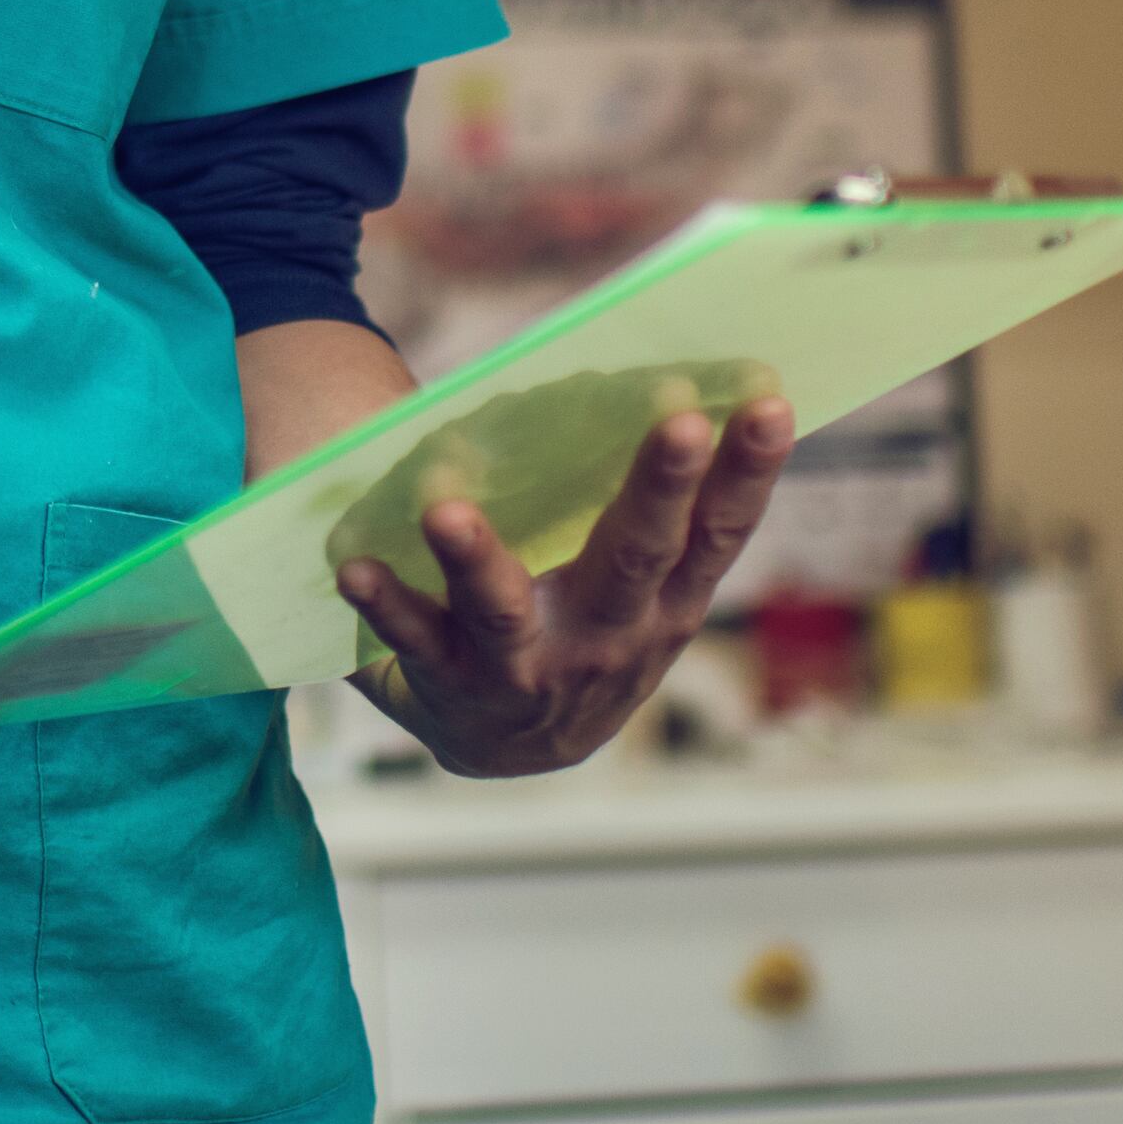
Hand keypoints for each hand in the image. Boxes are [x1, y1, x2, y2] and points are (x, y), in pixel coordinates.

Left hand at [337, 398, 797, 776]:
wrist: (510, 744)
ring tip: (446, 512)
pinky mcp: (452, 687)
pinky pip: (412, 640)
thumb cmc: (583, 629)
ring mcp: (530, 670)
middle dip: (659, 487)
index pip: (718, 531)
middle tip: (679, 419)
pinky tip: (354, 569)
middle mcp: (610, 640)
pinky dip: (384, 603)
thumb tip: (687, 379)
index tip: (769, 403)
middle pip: (637, 557)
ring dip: (476, 560)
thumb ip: (654, 508)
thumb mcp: (639, 589)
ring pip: (506, 612)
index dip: (749, 472)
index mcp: (665, 603)